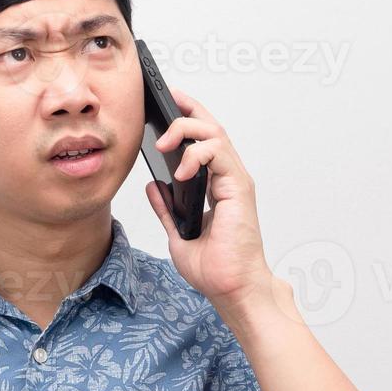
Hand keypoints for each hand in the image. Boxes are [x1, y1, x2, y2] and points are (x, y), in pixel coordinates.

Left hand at [143, 87, 277, 312]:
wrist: (231, 289)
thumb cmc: (215, 269)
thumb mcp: (178, 234)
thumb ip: (167, 209)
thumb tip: (153, 186)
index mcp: (216, 187)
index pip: (203, 143)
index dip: (186, 120)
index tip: (165, 106)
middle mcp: (228, 179)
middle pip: (211, 129)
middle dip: (188, 110)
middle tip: (167, 101)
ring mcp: (235, 182)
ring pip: (215, 135)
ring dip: (187, 131)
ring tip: (164, 144)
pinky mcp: (238, 188)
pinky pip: (220, 155)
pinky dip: (198, 155)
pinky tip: (181, 169)